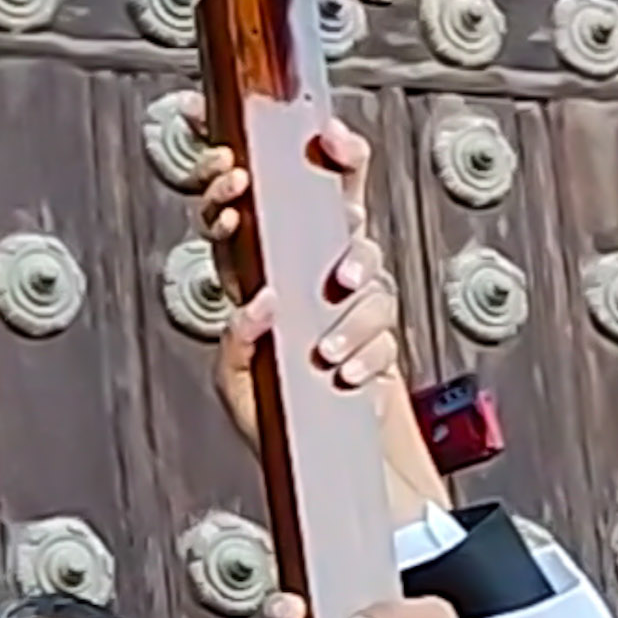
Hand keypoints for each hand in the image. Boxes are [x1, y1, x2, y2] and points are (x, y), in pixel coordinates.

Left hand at [180, 95, 446, 521]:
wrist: (320, 457)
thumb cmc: (273, 410)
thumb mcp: (236, 381)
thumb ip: (237, 341)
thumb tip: (261, 303)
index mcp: (269, 267)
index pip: (268, 201)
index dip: (256, 169)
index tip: (241, 161)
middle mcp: (314, 266)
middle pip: (340, 195)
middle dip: (342, 167)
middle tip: (326, 175)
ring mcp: (352, 294)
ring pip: (365, 261)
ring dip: (347, 300)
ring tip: (325, 345)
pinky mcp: (381, 331)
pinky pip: (382, 325)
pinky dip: (363, 349)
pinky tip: (341, 373)